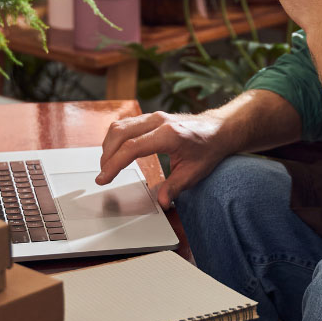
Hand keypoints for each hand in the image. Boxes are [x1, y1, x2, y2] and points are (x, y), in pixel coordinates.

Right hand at [96, 110, 226, 208]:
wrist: (218, 129)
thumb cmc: (208, 148)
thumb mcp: (194, 173)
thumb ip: (175, 187)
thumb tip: (163, 203)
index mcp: (169, 135)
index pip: (132, 148)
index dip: (113, 164)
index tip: (103, 178)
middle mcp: (158, 121)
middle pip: (120, 133)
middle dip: (106, 155)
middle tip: (103, 175)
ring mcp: (154, 117)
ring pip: (120, 126)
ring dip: (108, 145)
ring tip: (107, 166)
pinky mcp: (151, 117)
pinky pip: (126, 124)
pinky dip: (116, 138)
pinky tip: (115, 152)